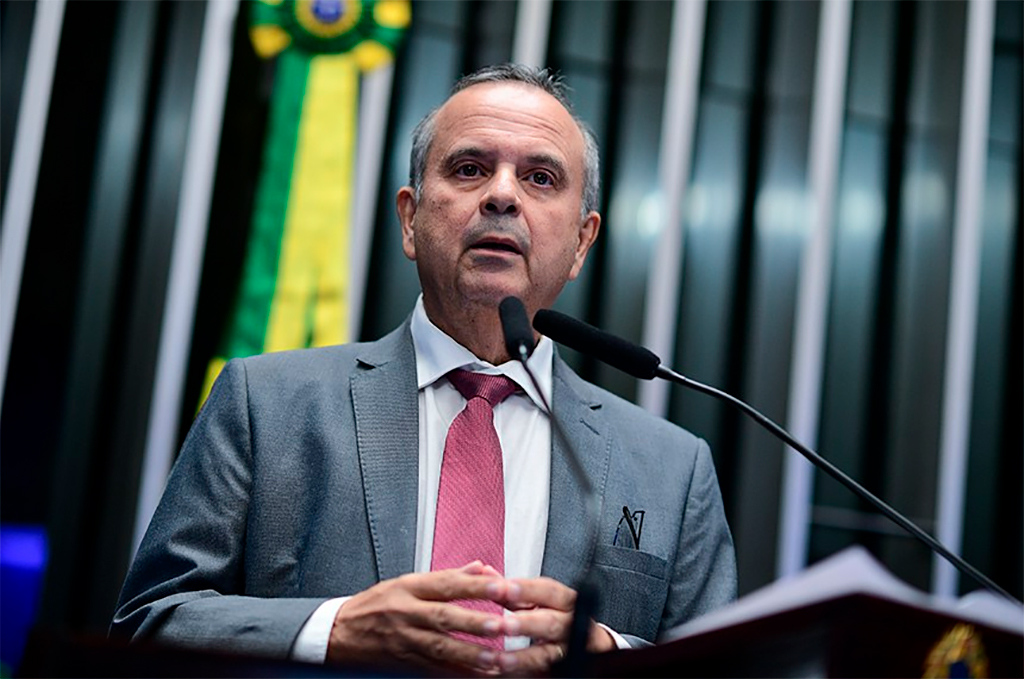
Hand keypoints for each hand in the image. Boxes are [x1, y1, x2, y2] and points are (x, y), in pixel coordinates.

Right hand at [326, 561, 505, 673]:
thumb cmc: (375, 605)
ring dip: (470, 653)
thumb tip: (482, 567)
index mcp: (409, 588)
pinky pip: (433, 669)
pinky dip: (456, 673)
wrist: (339, 634)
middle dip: (475, 621)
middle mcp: (407, 612)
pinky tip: (477, 676)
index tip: (501, 586)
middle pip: (444, 616)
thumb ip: (447, 576)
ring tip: (496, 657)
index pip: (447, 584)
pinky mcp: (404, 663)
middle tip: (502, 624)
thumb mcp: (407, 582)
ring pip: (440, 646)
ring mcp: (405, 640)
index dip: (475, 585)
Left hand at [489, 577, 616, 674]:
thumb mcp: (537, 598)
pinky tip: (505, 669)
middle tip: (504, 624)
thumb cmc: (555, 613)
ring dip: (523, 656)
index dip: (527, 589)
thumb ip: (511, 588)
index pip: (549, 590)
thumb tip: (485, 574)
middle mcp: (569, 623)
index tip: (505, 588)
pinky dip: (523, 670)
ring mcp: (566, 648)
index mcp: (564, 600)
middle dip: (527, 623)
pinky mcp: (560, 666)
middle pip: (552, 622)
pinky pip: (542, 670)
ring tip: (500, 658)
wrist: (586, 640)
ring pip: (548, 653)